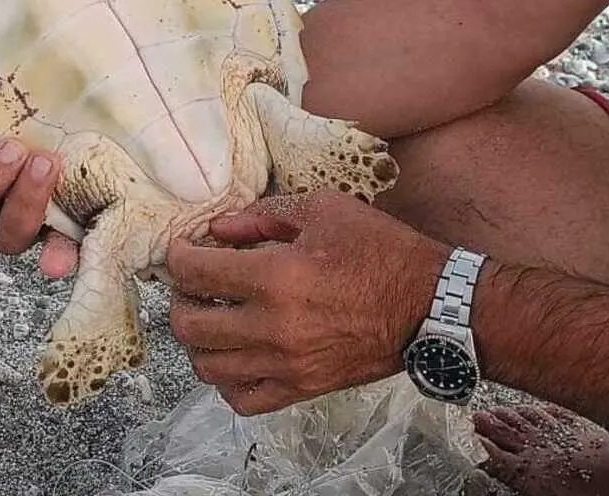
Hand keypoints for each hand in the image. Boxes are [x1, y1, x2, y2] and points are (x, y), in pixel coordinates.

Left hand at [166, 189, 448, 415]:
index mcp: (276, 278)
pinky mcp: (302, 388)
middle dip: (179, 299)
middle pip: (189, 325)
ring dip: (198, 341)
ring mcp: (286, 365)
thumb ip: (264, 215)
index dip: (177, 256)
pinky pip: (242, 399)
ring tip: (210, 318)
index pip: (195, 272)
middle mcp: (273, 327)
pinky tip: (235, 355)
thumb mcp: (326, 210)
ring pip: (208, 367)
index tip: (182, 248)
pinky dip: (227, 380)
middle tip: (192, 284)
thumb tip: (219, 228)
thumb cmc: (383, 252)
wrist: (431, 307)